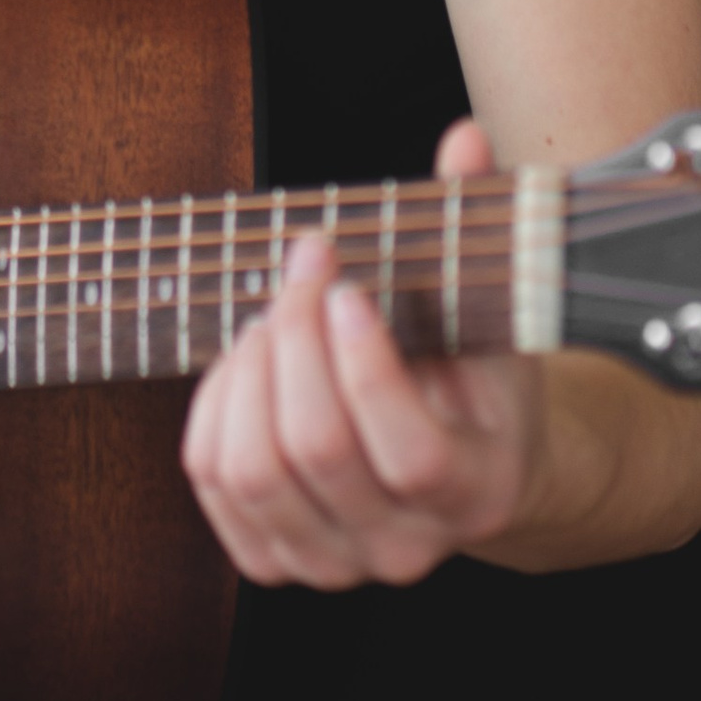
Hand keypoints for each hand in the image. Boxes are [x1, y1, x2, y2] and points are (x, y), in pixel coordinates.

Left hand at [180, 120, 544, 587]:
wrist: (457, 463)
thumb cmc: (473, 375)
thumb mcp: (489, 307)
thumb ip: (475, 223)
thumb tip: (465, 138)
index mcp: (475, 491)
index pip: (410, 456)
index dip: (366, 370)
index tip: (350, 291)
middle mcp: (404, 547)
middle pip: (316, 451)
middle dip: (295, 340)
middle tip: (305, 272)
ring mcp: (332, 562)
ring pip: (251, 470)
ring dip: (249, 371)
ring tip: (276, 315)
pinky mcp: (270, 556)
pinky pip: (210, 479)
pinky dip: (215, 405)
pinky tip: (248, 360)